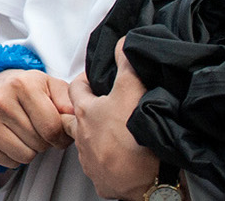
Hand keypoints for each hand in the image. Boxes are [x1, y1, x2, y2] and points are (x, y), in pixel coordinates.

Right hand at [0, 68, 75, 169]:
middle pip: (39, 143)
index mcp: (21, 84)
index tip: (58, 130)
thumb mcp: (53, 88)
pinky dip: (15, 156)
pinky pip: (9, 163)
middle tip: (39, 129)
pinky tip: (12, 139)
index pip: (52, 129)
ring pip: (24, 156)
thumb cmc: (31, 92)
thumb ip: (69, 101)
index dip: (61, 135)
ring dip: (31, 150)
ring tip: (27, 133)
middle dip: (45, 141)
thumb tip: (73, 120)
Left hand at [69, 39, 160, 199]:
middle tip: (105, 108)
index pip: (76, 89)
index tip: (97, 79)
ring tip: (115, 133)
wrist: (148, 182)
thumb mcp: (131, 91)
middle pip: (78, 119)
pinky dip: (107, 160)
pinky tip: (120, 157)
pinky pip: (99, 167)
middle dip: (89, 112)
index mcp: (85, 113)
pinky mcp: (101, 179)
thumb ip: (126, 66)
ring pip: (87, 144)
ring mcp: (90, 160)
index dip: (86, 81)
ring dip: (97, 137)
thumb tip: (122, 42)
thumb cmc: (133, 136)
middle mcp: (82, 137)